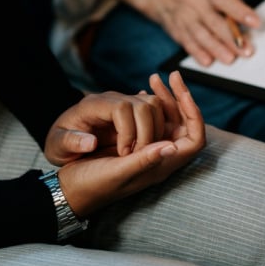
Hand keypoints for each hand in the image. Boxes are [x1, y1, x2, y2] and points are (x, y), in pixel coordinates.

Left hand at [44, 87, 166, 165]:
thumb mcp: (57, 146)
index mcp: (93, 105)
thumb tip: (90, 142)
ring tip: (142, 153)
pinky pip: (156, 111)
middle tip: (136, 156)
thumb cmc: (60, 143)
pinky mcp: (134, 110)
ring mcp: (125, 102)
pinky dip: (158, 128)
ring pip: (154, 105)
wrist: (66, 139)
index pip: (122, 108)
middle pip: (144, 104)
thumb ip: (70, 142)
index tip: (122, 154)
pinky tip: (147, 147)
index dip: (128, 131)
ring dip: (156, 130)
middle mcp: (112, 99)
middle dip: (146, 133)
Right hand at [54, 71, 204, 217]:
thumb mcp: (117, 173)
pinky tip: (143, 89)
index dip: (194, 115)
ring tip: (154, 78)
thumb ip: (144, 161)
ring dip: (164, 98)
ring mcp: (148, 148)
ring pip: (167, 119)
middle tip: (172, 76)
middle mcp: (158, 156)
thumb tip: (172, 146)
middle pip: (183, 125)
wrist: (70, 189)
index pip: (195, 139)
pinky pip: (150, 119)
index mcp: (160, 166)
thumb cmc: (92, 185)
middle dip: (179, 100)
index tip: (182, 93)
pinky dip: (149, 103)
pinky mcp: (134, 141)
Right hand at [105, 0, 260, 66]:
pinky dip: (198, 53)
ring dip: (216, 49)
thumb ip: (230, 0)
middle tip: (246, 51)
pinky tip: (208, 61)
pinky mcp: (176, 30)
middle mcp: (193, 1)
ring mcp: (183, 16)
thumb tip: (246, 21)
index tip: (256, 23)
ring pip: (201, 35)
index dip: (240, 12)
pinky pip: (188, 43)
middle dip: (231, 38)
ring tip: (230, 59)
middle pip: (214, 22)